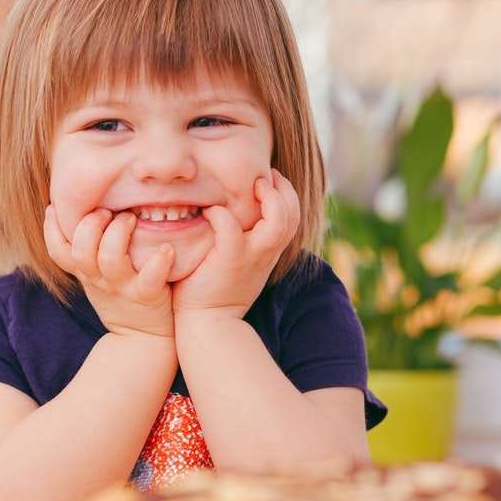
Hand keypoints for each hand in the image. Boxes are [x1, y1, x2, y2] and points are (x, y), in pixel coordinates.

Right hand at [44, 205, 175, 337]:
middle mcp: (99, 279)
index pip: (58, 251)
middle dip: (90, 225)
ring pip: (110, 259)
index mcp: (85, 272)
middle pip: (81, 250)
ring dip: (119, 234)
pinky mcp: (146, 296)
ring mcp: (122, 288)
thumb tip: (82, 212)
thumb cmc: (121, 297)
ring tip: (131, 218)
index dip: (51, 229)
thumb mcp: (95, 277)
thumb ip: (89, 250)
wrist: (142, 339)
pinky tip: (167, 248)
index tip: (55, 207)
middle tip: (107, 211)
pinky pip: (150, 279)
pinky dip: (159, 262)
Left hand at [173, 170, 300, 319]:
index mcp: (268, 252)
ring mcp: (250, 257)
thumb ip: (241, 242)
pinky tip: (210, 211)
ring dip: (269, 199)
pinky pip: (231, 229)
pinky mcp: (229, 261)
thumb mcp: (237, 264)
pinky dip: (222, 215)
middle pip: (293, 216)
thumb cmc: (214, 291)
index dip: (286, 195)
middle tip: (265, 175)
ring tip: (253, 185)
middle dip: (284, 190)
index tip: (270, 179)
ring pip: (278, 222)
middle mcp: (265, 253)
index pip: (292, 218)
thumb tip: (229, 215)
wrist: (207, 324)